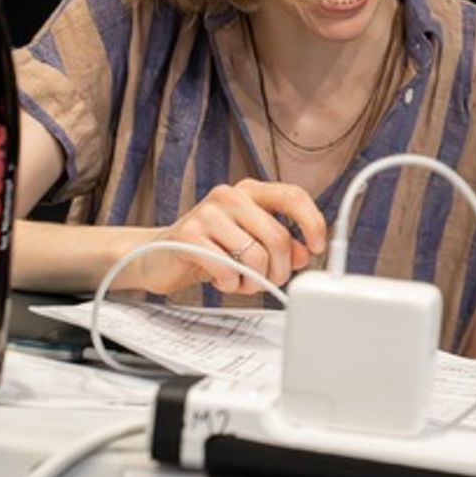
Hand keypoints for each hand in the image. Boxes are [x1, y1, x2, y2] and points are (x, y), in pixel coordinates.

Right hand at [130, 180, 326, 294]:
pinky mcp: (189, 235)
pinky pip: (227, 269)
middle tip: (270, 281)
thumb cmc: (210, 248)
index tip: (317, 247)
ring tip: (241, 281)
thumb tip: (304, 254)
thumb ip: (280, 245)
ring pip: (256, 256)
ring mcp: (208, 213)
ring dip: (254, 281)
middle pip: (278, 237)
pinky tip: (222, 280)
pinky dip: (230, 284)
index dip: (312, 222)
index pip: (293, 196)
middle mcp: (230, 196)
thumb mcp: (250, 244)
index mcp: (251, 192)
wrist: (158, 255)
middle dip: (280, 269)